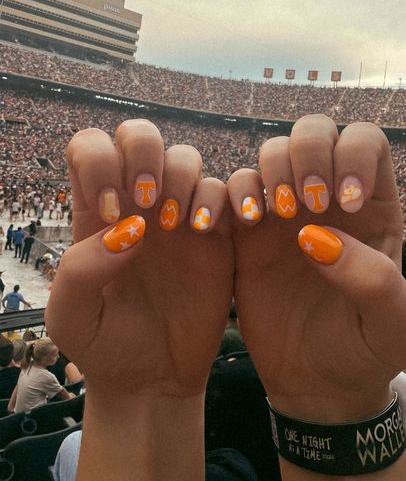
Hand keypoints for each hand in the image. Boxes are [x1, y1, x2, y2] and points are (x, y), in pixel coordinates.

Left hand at [46, 119, 233, 396]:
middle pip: (139, 135)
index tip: (110, 210)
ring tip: (178, 225)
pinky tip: (207, 231)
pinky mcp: (217, 233)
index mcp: (96, 213)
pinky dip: (222, 198)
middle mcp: (138, 204)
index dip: (99, 161)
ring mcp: (179, 214)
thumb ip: (80, 269)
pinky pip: (227, 190)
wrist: (154, 378)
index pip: (90, 148)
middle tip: (145, 199)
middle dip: (144, 153)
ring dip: (181, 179)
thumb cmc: (105, 346)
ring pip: (185, 157)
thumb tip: (127, 229)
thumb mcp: (70, 317)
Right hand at [227, 115, 405, 422]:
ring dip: (270, 170)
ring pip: (271, 152)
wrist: (317, 383)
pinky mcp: (246, 233)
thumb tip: (317, 237)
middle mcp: (326, 199)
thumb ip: (373, 279)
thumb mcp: (395, 326)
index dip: (353, 155)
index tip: (343, 201)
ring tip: (273, 215)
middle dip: (306, 152)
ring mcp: (284, 212)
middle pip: (314, 132)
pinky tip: (240, 224)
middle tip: (305, 201)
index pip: (366, 143)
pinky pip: (231, 189)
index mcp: (372, 207)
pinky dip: (230, 195)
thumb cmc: (366, 351)